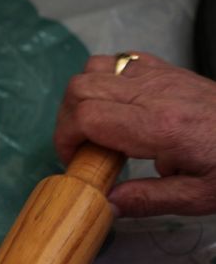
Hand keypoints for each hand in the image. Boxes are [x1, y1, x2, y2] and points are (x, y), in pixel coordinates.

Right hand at [55, 53, 215, 216]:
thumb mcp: (199, 198)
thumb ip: (147, 200)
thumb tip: (105, 203)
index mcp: (161, 127)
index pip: (87, 116)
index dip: (65, 138)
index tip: (73, 160)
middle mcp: (156, 94)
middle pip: (81, 87)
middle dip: (66, 119)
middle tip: (79, 147)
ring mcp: (161, 77)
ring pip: (93, 68)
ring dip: (82, 96)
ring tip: (94, 126)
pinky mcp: (168, 70)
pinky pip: (119, 61)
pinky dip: (104, 80)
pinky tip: (117, 107)